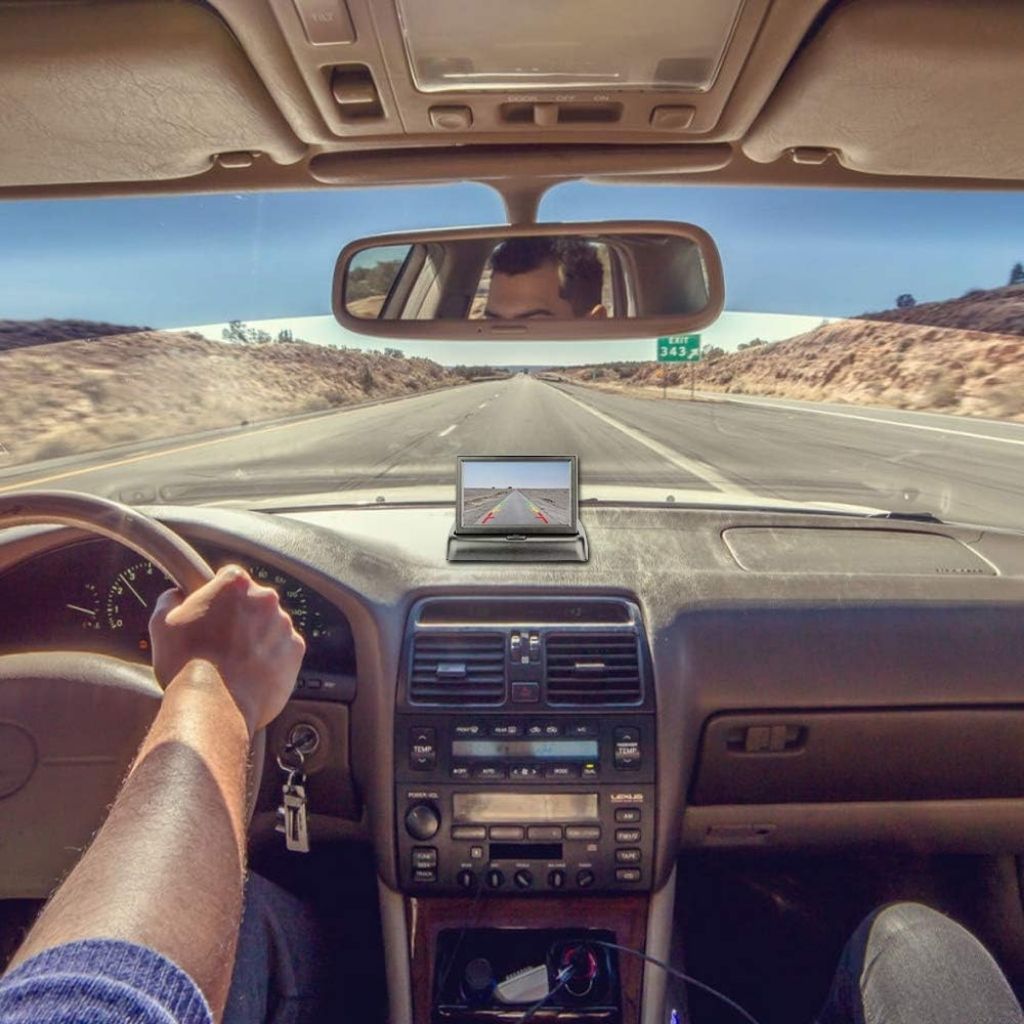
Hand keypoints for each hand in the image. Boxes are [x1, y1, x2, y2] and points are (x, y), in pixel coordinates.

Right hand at [149, 565, 304, 733]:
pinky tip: (252, 673)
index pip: (230, 577)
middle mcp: (265, 598)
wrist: (214, 704)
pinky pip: (284, 649)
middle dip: (240, 617)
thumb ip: (170, 600)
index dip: (219, 595)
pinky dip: (272, 658)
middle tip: (221, 641)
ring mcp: (284, 624)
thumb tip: (175, 595)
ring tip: (235, 662)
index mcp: (235, 583)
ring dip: (257, 638)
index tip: (213, 611)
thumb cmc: (185, 663)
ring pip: (270, 626)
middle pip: (253, 601)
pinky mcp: (296, 650)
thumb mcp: (162, 624)